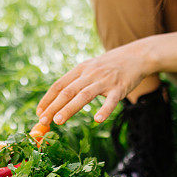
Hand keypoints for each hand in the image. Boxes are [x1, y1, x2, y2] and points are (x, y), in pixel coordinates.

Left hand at [36, 41, 151, 124]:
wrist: (137, 55)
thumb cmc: (111, 65)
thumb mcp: (91, 67)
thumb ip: (77, 80)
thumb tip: (59, 98)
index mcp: (81, 69)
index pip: (59, 85)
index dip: (47, 99)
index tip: (39, 112)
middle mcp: (90, 74)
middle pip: (67, 91)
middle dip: (53, 107)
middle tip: (43, 121)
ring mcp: (104, 81)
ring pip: (83, 96)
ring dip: (69, 109)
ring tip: (58, 121)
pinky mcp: (120, 88)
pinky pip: (111, 100)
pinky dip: (104, 110)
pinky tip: (98, 119)